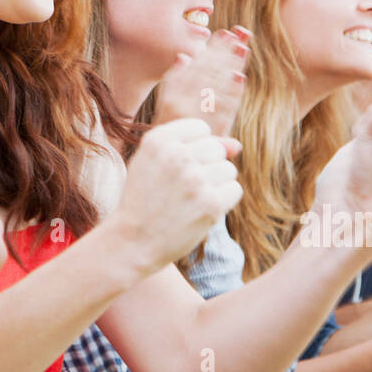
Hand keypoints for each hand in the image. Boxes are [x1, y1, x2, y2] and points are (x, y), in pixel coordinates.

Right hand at [112, 117, 242, 270]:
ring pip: (228, 169)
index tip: (178, 169)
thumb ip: (195, 147)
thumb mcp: (157, 164)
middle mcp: (176, 155)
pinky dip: (223, 201)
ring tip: (191, 200)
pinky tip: (201, 210)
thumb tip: (238, 145)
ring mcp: (194, 179)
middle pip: (216, 149)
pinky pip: (234, 189)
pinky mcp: (210, 203)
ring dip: (215, 185)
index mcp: (158, 139)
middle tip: (182, 189)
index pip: (201, 129)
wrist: (132, 242)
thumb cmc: (146, 200)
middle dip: (206, 167)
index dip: (194, 150)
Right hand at [153, 26, 249, 136]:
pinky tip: (240, 78)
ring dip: (231, 66)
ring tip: (243, 47)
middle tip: (242, 32)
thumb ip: (175, 81)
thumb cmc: (167, 133)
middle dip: (225, 51)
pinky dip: (232, 94)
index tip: (224, 32)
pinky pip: (222, 111)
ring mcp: (197, 120)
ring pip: (216, 87)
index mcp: (171, 96)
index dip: (211, 49)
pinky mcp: (210, 134)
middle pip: (208, 72)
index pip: (195, 67)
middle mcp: (182, 106)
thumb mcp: (165, 105)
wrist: (165, 169)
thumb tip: (183, 56)